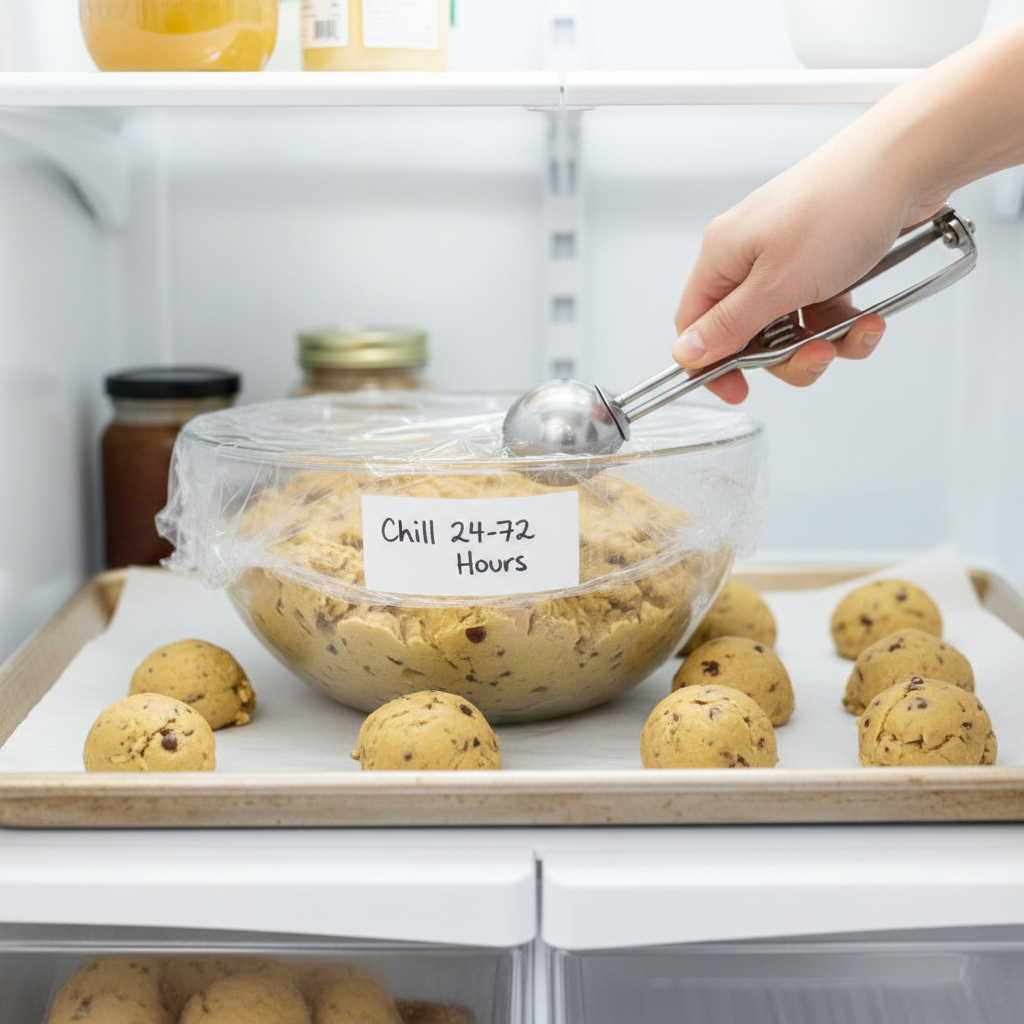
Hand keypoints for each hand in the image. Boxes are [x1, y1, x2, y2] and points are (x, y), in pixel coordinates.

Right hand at [672, 139, 946, 402]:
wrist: (911, 161)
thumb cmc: (841, 204)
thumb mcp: (777, 283)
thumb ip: (729, 326)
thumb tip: (687, 353)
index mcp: (723, 255)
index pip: (696, 324)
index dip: (712, 363)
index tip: (739, 387)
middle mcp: (752, 256)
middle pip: (749, 334)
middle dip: (785, 356)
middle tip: (815, 355)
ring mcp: (791, 257)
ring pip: (793, 327)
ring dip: (825, 341)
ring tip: (853, 331)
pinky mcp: (827, 259)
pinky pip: (825, 310)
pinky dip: (847, 322)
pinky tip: (869, 316)